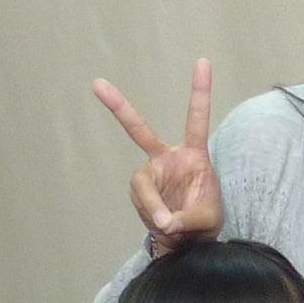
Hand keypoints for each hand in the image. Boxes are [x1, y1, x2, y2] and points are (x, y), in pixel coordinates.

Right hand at [93, 57, 224, 248]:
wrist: (187, 241)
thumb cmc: (203, 222)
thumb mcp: (206, 221)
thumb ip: (187, 219)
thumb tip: (163, 220)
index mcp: (194, 156)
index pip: (196, 120)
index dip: (200, 92)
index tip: (203, 62)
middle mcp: (168, 158)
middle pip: (139, 130)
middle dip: (118, 107)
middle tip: (97, 84)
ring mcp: (151, 173)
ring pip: (143, 186)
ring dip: (153, 206)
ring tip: (168, 224)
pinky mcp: (140, 191)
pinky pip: (142, 202)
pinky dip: (151, 215)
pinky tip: (163, 225)